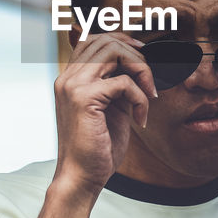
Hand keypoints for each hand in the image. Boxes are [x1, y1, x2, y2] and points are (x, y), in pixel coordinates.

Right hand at [53, 32, 157, 194]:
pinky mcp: (84, 99)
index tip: (144, 57)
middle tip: (150, 80)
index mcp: (70, 78)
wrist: (81, 177)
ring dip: (141, 70)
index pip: (93, 39)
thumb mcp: (111, 107)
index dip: (122, 42)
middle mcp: (68, 77)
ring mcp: (73, 85)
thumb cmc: (97, 147)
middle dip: (136, 55)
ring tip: (149, 94)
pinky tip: (141, 119)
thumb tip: (138, 61)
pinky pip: (123, 82)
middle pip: (106, 40)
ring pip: (114, 52)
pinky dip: (140, 99)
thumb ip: (117, 83)